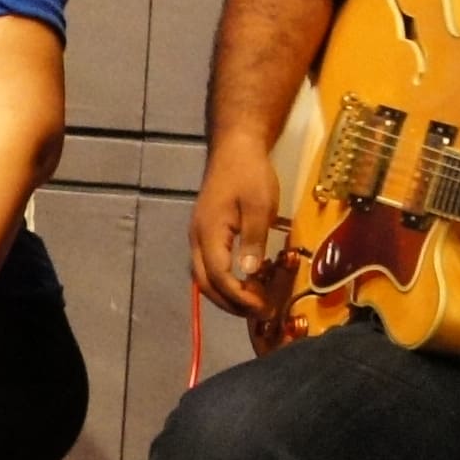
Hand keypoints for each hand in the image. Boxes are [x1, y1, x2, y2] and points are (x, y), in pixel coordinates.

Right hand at [191, 140, 286, 321]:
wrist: (236, 147)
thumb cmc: (250, 173)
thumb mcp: (259, 206)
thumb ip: (253, 239)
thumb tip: (249, 272)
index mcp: (209, 233)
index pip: (219, 277)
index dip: (239, 297)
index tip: (262, 308)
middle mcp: (197, 238)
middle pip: (205, 283)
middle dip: (230, 303)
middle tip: (258, 313)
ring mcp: (199, 235)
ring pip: (205, 276)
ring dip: (226, 293)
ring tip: (252, 301)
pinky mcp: (206, 231)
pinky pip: (209, 264)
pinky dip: (225, 279)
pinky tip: (246, 279)